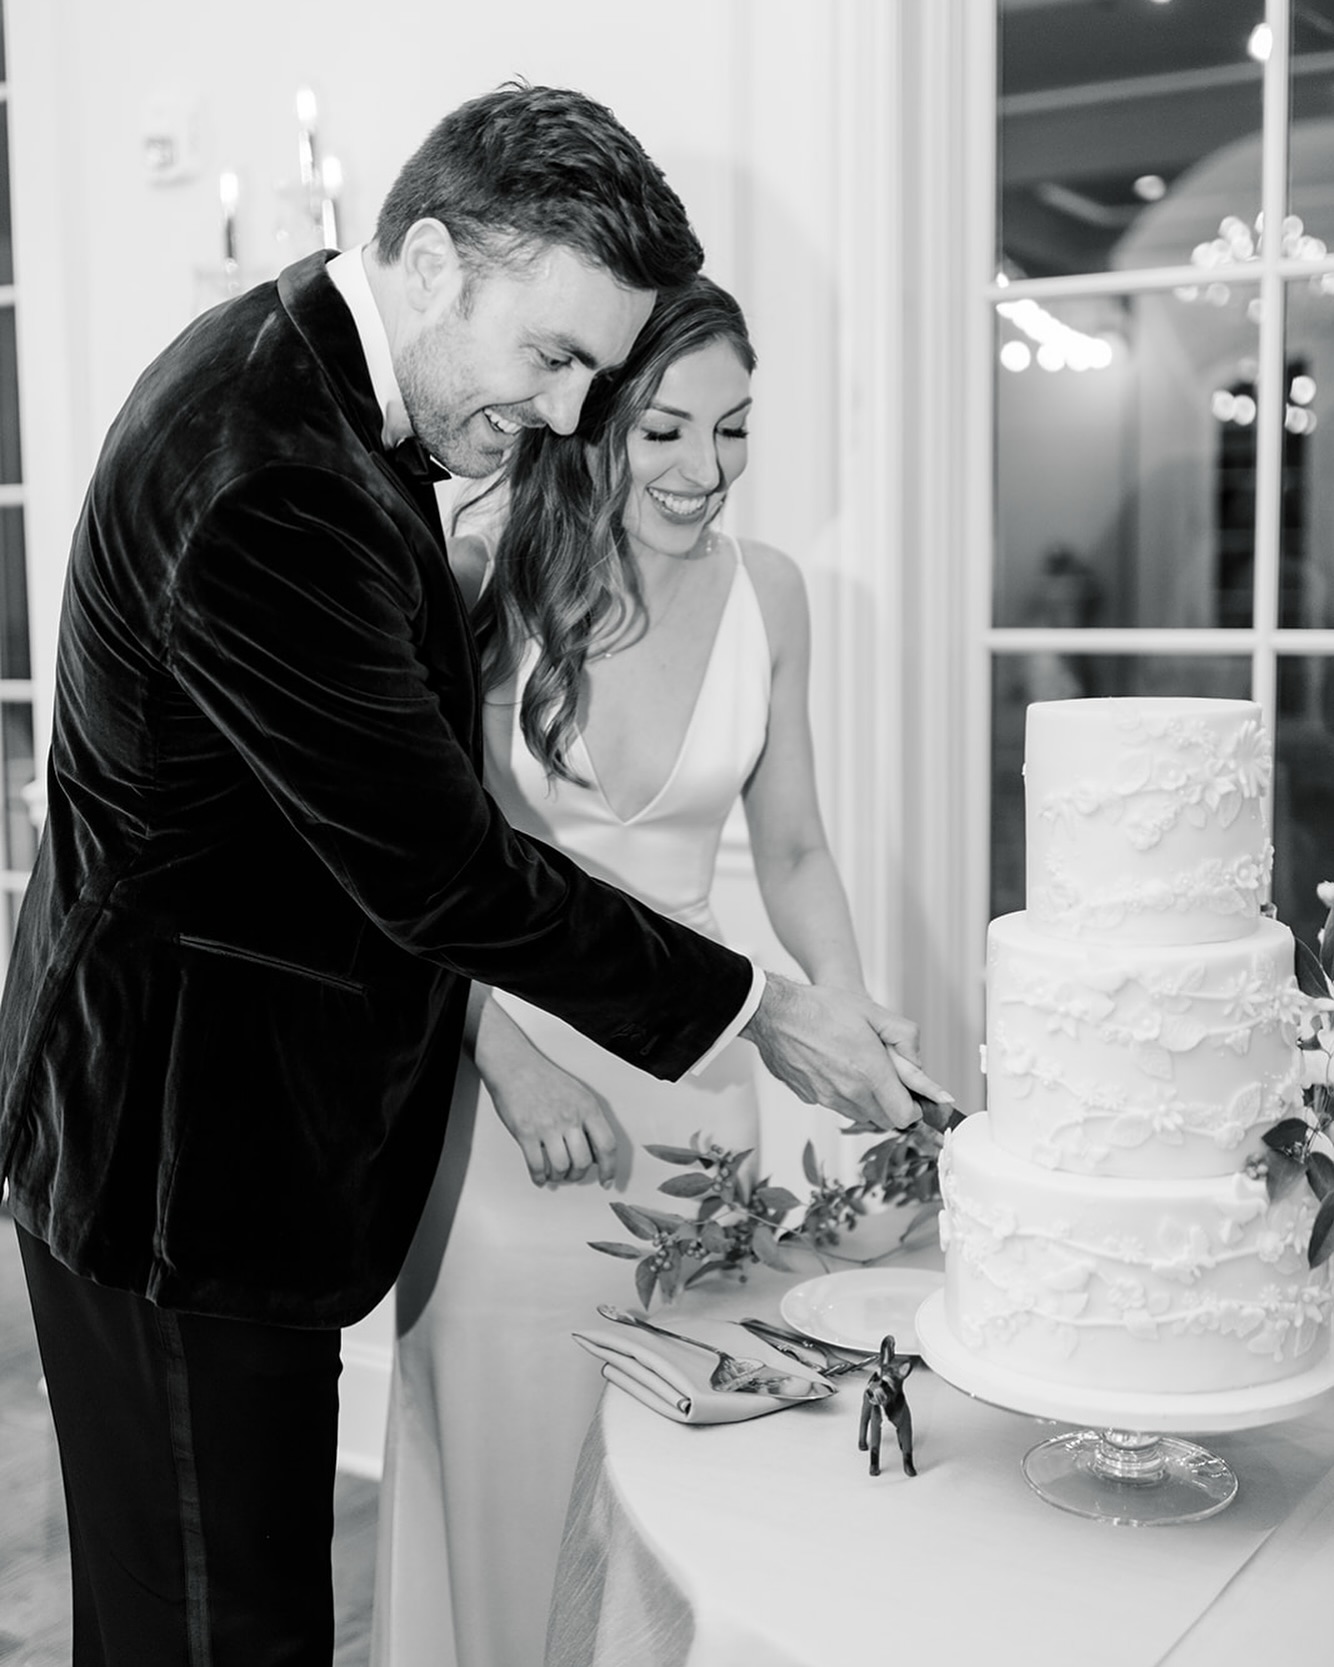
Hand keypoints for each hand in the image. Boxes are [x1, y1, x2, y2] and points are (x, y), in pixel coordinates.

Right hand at [486, 1054, 620, 1187]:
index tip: (606, 1180)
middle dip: (578, 1174)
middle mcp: (569, 1117)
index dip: (609, 1168)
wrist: (515, 1066)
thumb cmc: (546, 1079)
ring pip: (561, 1167)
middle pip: (583, 1162)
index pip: (606, 1145)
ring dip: (559, 1176)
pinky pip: (536, 1165)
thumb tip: (597, 1149)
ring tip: (555, 1173)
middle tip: (573, 1174)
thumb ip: (589, 1119)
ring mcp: (547, 1126)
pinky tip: (539, 1176)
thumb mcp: (578, 1094)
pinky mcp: (525, 1133)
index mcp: (587, 1108)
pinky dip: (539, 1177)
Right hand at [741, 973, 953, 1130]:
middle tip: (887, 1076)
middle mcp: (850, 1092)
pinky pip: (837, 1105)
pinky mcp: (810, 1097)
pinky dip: (844, 1094)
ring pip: (861, 1114)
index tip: (912, 1094)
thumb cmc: (823, 1008)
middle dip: (892, 1104)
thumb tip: (919, 1066)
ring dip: (868, 1100)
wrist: (776, 1013)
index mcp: (870, 1072)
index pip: (904, 1116)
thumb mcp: (875, 1013)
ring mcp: (828, 1098)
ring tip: (860, 1067)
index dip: (914, 1107)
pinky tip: (836, 1067)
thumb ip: (906, 1039)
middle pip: (885, 1120)